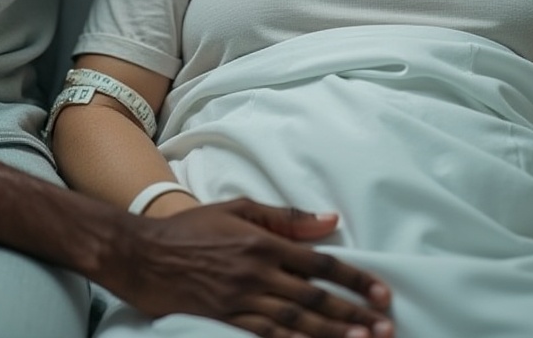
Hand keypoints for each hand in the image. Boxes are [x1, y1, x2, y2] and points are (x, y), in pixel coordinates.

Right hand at [108, 197, 393, 337]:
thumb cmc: (193, 228)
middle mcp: (257, 272)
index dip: (354, 278)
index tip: (381, 292)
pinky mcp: (227, 320)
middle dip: (354, 313)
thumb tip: (330, 221)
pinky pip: (268, 336)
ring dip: (334, 333)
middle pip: (315, 297)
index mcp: (263, 241)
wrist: (145, 253)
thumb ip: (285, 217)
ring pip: (298, 322)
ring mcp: (242, 299)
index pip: (319, 262)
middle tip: (386, 327)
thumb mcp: (238, 208)